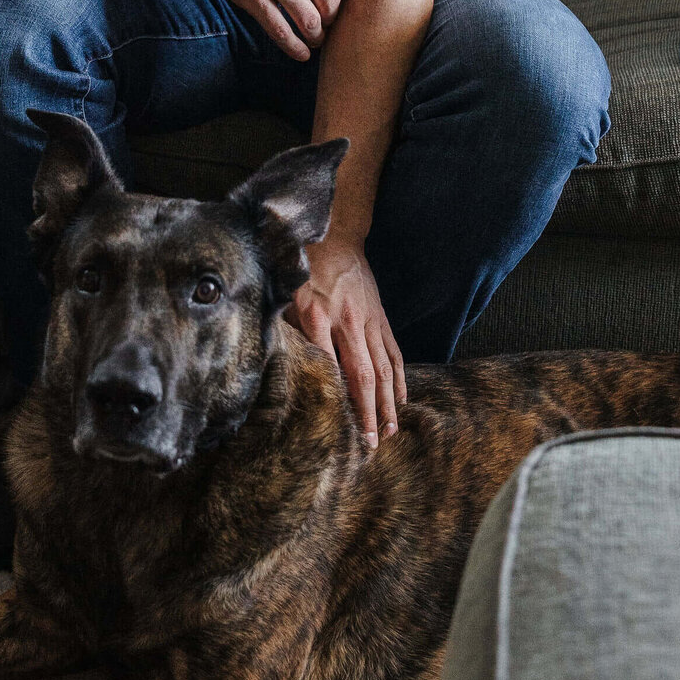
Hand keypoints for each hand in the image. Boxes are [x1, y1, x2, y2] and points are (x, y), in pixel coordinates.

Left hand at [292, 239, 405, 448]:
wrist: (336, 237)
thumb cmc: (303, 268)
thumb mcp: (284, 294)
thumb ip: (285, 328)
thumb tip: (278, 362)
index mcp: (317, 316)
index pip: (328, 365)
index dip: (335, 397)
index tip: (336, 426)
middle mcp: (347, 321)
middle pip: (362, 374)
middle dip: (367, 411)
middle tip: (369, 443)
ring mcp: (368, 320)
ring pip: (382, 367)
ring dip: (387, 402)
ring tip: (388, 431)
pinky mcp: (380, 317)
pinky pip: (393, 351)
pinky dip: (399, 377)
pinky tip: (400, 400)